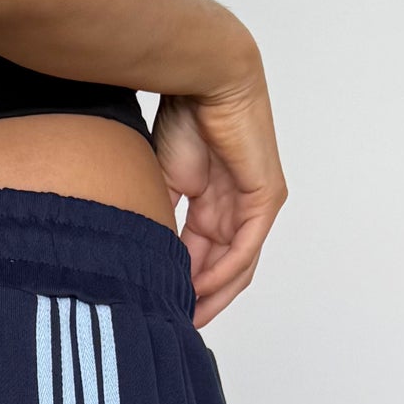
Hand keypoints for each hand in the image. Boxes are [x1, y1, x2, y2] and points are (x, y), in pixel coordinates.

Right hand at [153, 65, 286, 326]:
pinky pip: (245, 248)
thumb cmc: (180, 115)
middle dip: (198, 301)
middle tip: (174, 327)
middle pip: (220, 270)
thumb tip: (138, 255)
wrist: (204, 77)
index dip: (180, 285)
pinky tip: (200, 291)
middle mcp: (236, 208)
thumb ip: (157, 218)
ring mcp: (254, 205)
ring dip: (212, 296)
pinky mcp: (265, 198)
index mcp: (213, 203)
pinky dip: (223, 273)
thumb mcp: (159, 179)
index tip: (158, 307)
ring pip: (236, 266)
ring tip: (188, 319)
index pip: (199, 257)